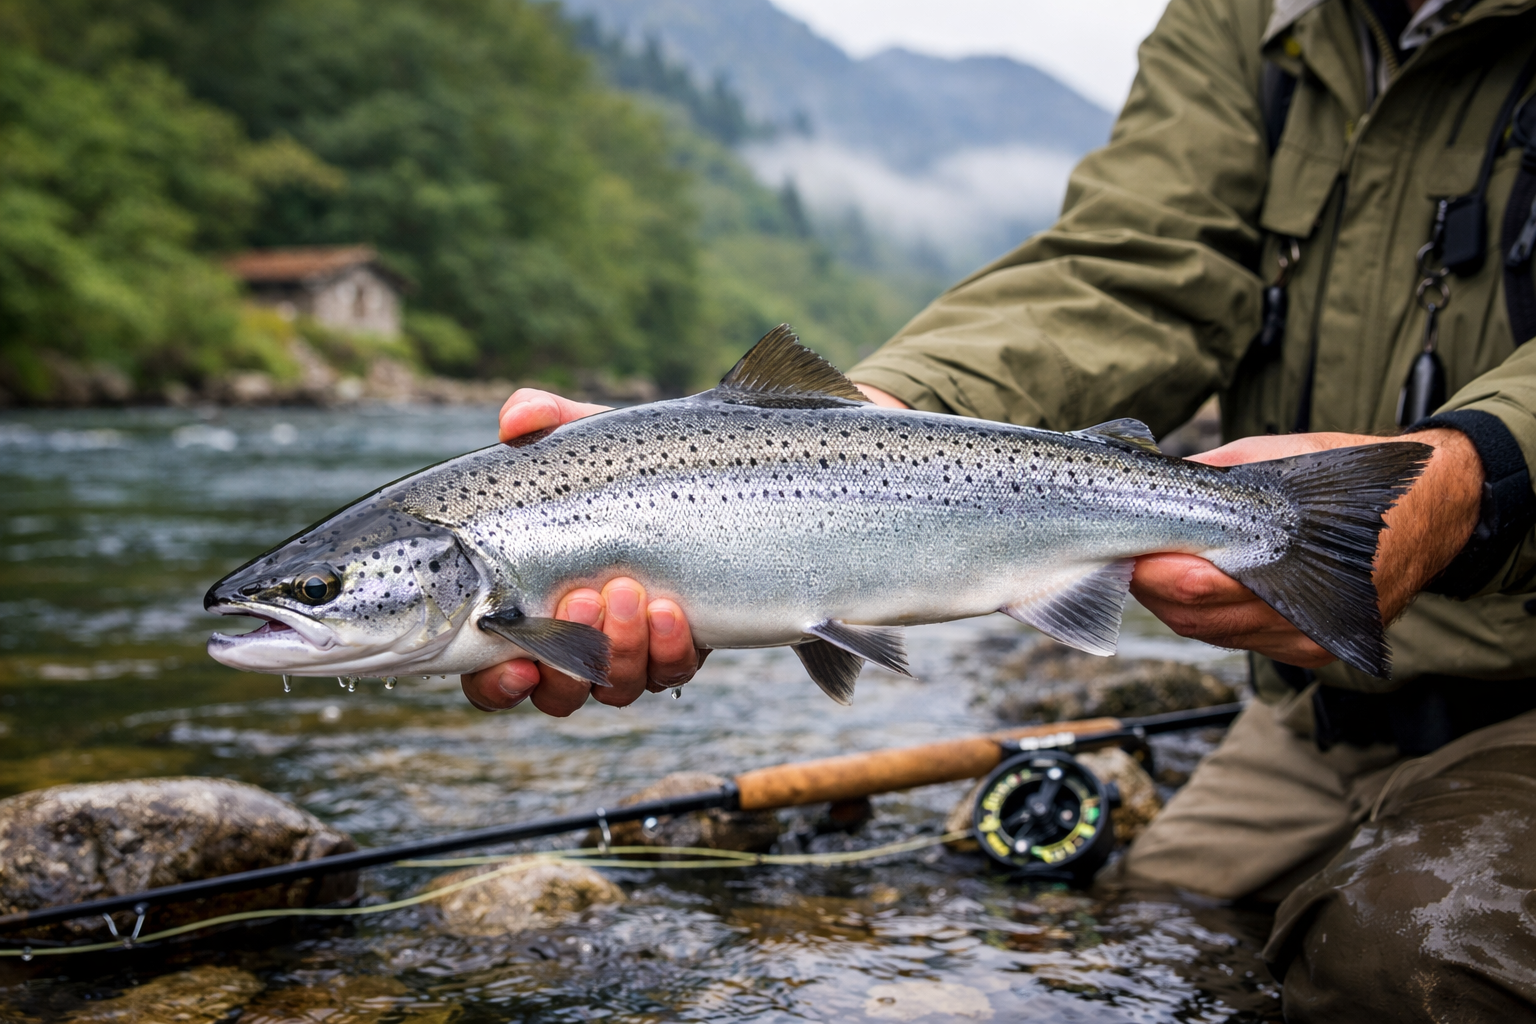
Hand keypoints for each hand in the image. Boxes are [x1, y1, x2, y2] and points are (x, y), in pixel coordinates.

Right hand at [464, 389, 703, 715]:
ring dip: (618, 646)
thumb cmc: (623, 466)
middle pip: (554, 691)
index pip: (492, 672)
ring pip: (612, 686)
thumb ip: (545, 421)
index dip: (496, 684)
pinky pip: (670, 673)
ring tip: (627, 589)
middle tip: (579, 598)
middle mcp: (573, 645)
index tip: (514, 665)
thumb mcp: (585, 440)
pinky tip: (671, 609)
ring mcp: (628, 652)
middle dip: (566, 656)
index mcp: (527, 609)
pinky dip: (668, 647)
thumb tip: (517, 419)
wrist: (713, 480)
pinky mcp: (678, 650)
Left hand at [1131, 428, 1482, 668]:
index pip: (1199, 587)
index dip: (1151, 569)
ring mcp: (1304, 639)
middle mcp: (1303, 616)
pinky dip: (1203, 612)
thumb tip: (1156, 477)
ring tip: (1148, 562)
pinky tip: (1189, 582)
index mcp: (1298, 564)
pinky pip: (1234, 637)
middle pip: (1194, 617)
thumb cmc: (1357, 477)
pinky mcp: (1306, 648)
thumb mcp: (1284, 454)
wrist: (1433, 512)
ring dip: (1170, 601)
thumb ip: (1218, 472)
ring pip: (1207, 632)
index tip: (1122, 545)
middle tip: (1120, 551)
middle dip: (1150, 585)